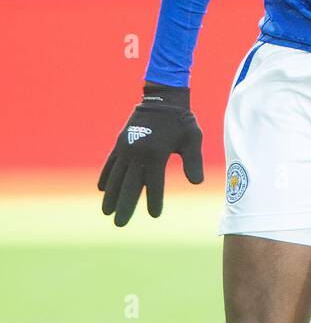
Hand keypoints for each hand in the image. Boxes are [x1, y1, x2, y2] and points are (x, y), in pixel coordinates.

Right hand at [98, 83, 203, 225]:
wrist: (163, 98)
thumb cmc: (181, 121)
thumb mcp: (193, 139)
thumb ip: (194, 161)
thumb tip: (196, 182)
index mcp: (156, 154)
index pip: (154, 184)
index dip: (154, 200)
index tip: (154, 215)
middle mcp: (137, 153)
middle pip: (130, 185)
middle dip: (125, 206)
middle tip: (120, 224)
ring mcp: (126, 148)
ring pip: (116, 177)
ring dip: (111, 195)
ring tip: (106, 212)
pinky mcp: (120, 143)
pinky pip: (110, 163)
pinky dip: (106, 176)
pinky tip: (102, 189)